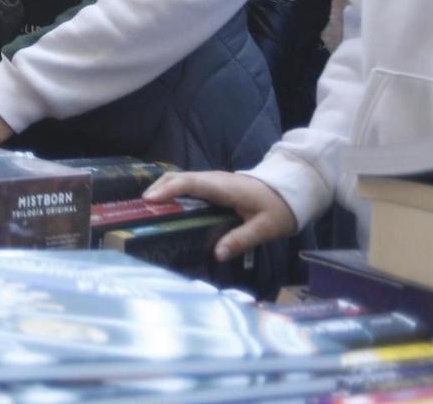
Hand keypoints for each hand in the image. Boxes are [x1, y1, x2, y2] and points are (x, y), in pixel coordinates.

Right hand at [143, 170, 298, 261]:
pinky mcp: (213, 183)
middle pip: (179, 177)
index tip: (150, 199)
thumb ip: (241, 240)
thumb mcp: (265, 228)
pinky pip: (187, 183)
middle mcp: (214, 179)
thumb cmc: (277, 209)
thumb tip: (216, 254)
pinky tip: (167, 204)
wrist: (290, 190)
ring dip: (163, 188)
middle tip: (141, 207)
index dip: (169, 190)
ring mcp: (213, 179)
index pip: (191, 183)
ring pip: (181, 178)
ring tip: (148, 207)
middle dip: (159, 188)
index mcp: (224, 188)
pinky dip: (172, 189)